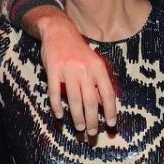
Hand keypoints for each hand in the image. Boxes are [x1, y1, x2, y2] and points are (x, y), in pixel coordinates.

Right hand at [38, 14, 117, 134]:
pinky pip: (54, 93)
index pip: (107, 93)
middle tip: (92, 133)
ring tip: (79, 128)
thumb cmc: (78, 50)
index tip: (110, 124)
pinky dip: (57, 106)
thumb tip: (102, 105)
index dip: (110, 111)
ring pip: (74, 100)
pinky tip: (59, 116)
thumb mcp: (93, 62)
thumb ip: (98, 82)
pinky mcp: (53, 70)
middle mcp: (85, 69)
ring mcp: (68, 70)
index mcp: (98, 67)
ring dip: (77, 117)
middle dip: (92, 120)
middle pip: (90, 101)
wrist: (59, 31)